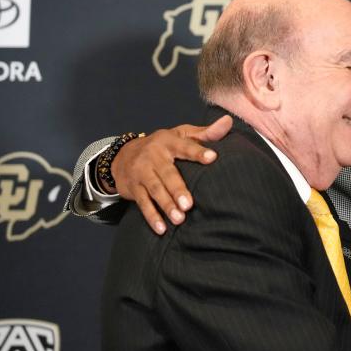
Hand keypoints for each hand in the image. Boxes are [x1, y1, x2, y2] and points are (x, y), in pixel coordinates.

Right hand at [109, 115, 231, 233]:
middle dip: (177, 190)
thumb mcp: (180, 134)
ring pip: (155, 190)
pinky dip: (151, 216)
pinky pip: (142, 203)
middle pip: (167, 174)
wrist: (122, 155)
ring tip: (179, 219)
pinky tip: (162, 229)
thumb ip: (205, 133)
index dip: (198, 151)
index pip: (185, 146)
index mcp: (168, 141)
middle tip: (189, 205)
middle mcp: (153, 156)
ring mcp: (141, 173)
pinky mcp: (133, 188)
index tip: (213, 158)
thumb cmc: (162, 145)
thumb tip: (228, 121)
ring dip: (166, 205)